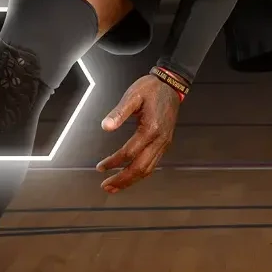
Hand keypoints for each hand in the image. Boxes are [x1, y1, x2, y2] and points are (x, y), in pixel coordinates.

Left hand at [95, 74, 180, 193]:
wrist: (171, 85)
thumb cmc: (151, 89)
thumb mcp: (133, 95)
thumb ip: (119, 112)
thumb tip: (105, 127)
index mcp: (151, 129)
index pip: (129, 153)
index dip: (114, 162)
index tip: (100, 167)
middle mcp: (160, 140)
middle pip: (140, 168)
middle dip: (122, 180)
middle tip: (106, 187)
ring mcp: (164, 143)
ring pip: (148, 169)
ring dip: (131, 180)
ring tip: (115, 187)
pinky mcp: (165, 143)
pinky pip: (153, 164)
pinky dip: (140, 173)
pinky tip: (130, 176)